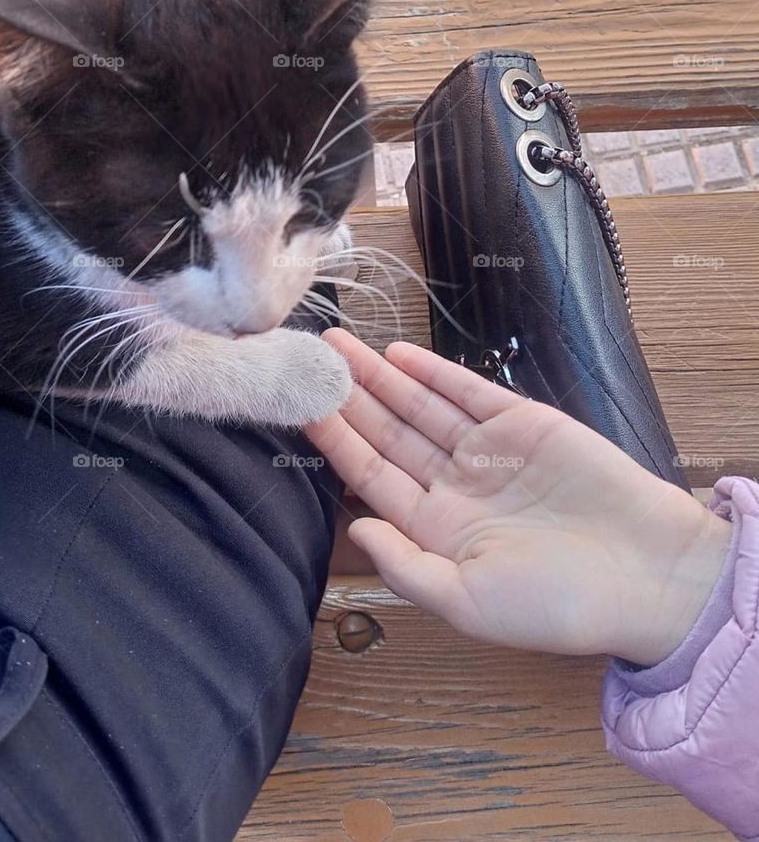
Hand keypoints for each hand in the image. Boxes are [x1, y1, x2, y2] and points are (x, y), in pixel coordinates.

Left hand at [308, 329, 730, 665]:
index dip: (335, 440)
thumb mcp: (469, 602)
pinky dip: (433, 372)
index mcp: (437, 528)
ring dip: (379, 376)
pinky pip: (468, 392)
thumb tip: (353, 527)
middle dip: (348, 396)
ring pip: (419, 405)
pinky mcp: (523, 424)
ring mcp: (488, 451)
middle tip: (310, 359)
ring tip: (340, 346)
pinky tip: (397, 354)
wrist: (647, 573)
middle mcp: (455, 485)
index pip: (370, 474)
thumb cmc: (558, 602)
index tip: (301, 406)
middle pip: (388, 431)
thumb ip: (405, 566)